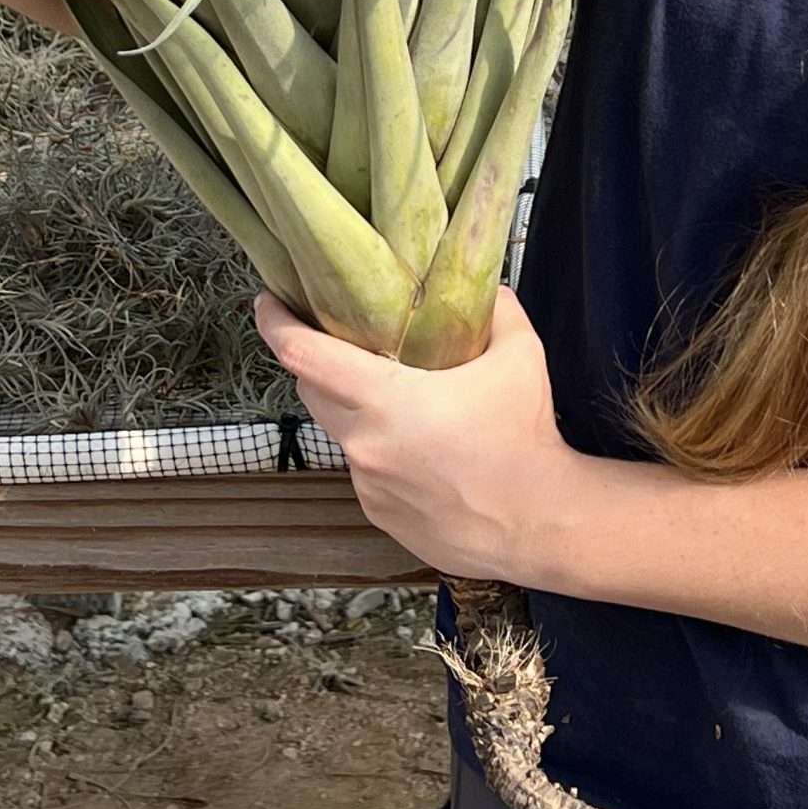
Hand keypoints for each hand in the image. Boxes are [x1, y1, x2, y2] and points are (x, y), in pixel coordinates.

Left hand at [253, 285, 590, 587]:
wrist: (539, 524)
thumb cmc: (525, 436)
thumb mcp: (519, 355)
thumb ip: (496, 309)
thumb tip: (481, 284)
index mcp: (386, 400)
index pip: (304, 356)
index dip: (276, 324)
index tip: (267, 301)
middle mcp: (364, 445)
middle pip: (312, 391)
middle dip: (318, 364)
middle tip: (346, 345)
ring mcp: (368, 486)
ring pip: (341, 434)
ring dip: (356, 411)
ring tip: (402, 403)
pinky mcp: (379, 515)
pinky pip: (365, 472)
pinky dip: (380, 453)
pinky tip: (422, 452)